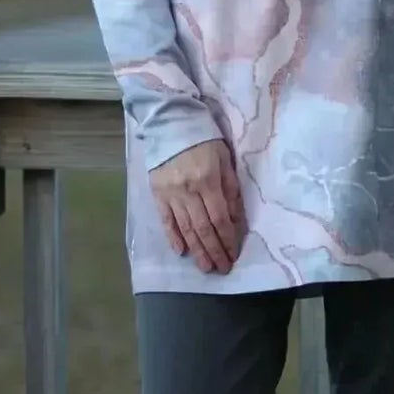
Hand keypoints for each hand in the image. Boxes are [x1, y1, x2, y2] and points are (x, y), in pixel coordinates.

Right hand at [151, 139, 246, 274]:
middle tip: (222, 269)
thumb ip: (231, 189)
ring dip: (197, 250)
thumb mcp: (225, 159)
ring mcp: (171, 194)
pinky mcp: (157, 193)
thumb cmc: (204, 140)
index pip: (220, 218)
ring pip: (186, 228)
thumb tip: (235, 220)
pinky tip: (181, 251)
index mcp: (208, 181)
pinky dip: (173, 237)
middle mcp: (189, 191)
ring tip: (205, 267)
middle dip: (214, 251)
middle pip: (203, 228)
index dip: (227, 239)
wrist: (170, 123)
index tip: (234, 255)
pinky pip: (166, 220)